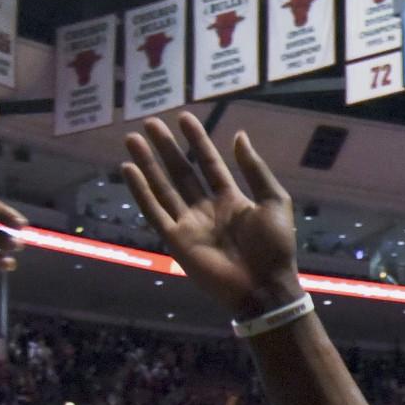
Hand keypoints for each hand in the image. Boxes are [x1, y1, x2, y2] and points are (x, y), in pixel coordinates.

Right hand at [123, 114, 301, 318]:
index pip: (209, 163)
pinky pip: (154, 211)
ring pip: (163, 187)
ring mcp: (189, 223)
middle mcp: (207, 208)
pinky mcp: (175, 240)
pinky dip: (141, 191)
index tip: (184, 118)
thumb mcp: (273, 200)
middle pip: (181, 171)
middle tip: (150, 122)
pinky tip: (128, 170)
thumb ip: (254, 170)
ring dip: (147, 164)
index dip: (197, 141)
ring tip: (133, 139)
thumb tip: (240, 136)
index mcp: (232, 199)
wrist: (265, 286)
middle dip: (166, 147)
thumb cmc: (275, 245)